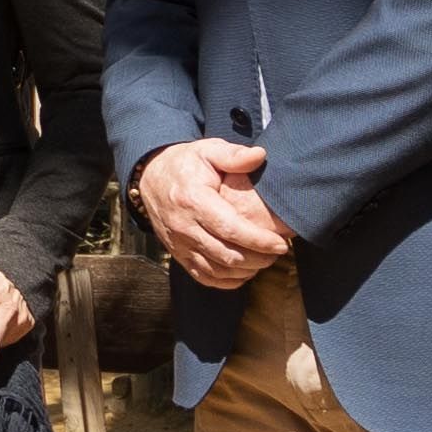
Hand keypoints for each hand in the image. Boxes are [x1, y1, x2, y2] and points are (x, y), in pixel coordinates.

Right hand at [136, 138, 291, 289]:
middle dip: (258, 258)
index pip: (230, 229)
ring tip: (266, 260)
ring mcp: (179, 244)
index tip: (281, 243)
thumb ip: (234, 155)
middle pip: (226, 255)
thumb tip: (261, 155)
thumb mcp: (208, 150)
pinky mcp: (177, 254)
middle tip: (279, 252)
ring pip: (217, 270)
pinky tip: (244, 272)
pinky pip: (204, 277)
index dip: (259, 240)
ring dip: (246, 271)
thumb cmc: (185, 163)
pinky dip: (227, 281)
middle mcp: (184, 226)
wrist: (150, 177)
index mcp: (193, 200)